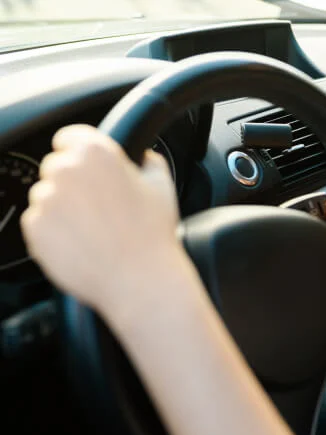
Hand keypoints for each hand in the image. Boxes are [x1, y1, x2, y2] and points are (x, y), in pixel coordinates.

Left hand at [21, 125, 183, 315]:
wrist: (139, 279)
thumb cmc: (153, 235)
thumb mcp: (163, 187)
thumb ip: (148, 161)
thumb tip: (143, 156)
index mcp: (97, 153)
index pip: (69, 136)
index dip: (80, 152)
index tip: (89, 168)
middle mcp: (66, 171)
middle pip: (55, 166)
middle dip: (73, 183)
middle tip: (98, 206)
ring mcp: (46, 200)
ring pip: (46, 196)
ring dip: (62, 208)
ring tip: (92, 230)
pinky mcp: (35, 228)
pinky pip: (38, 223)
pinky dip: (54, 232)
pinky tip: (82, 243)